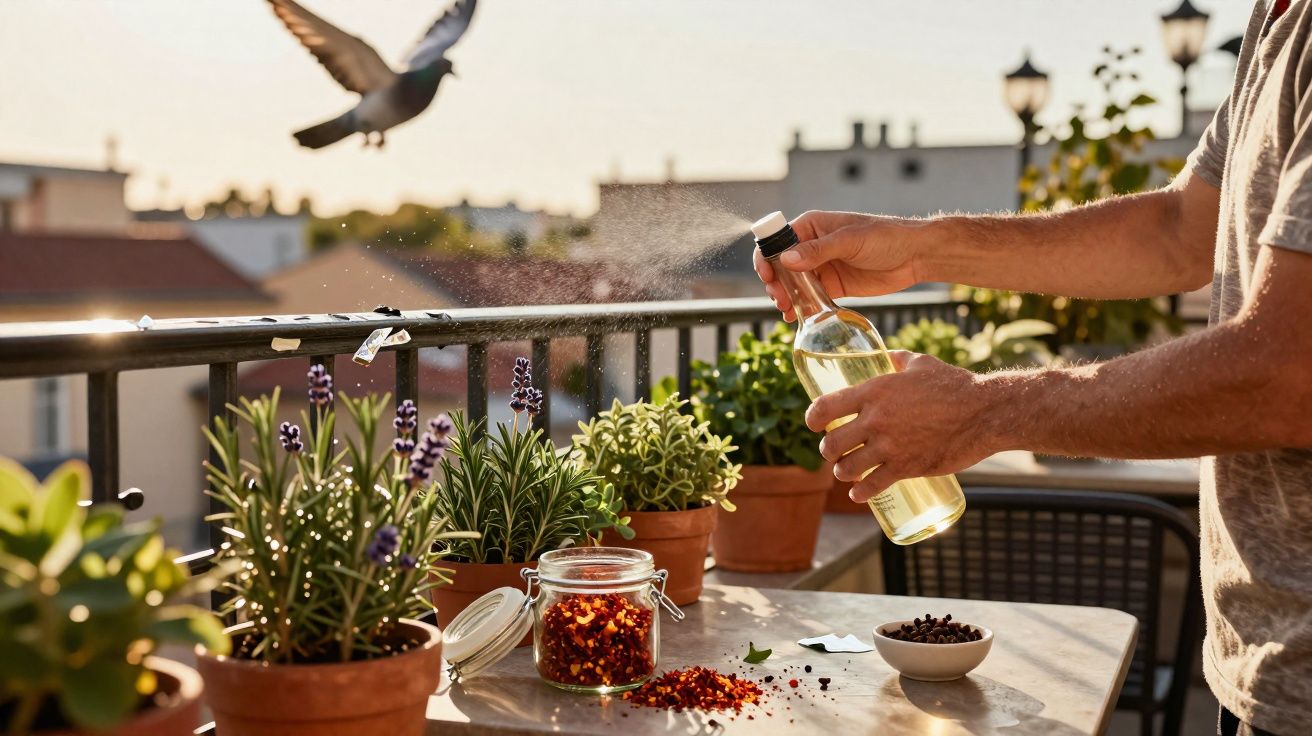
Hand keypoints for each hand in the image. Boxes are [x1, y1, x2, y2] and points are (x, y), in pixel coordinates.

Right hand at [754, 211, 930, 319]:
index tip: (767, 276)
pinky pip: (809, 298)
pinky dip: (800, 308)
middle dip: (774, 283)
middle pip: (780, 266)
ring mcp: (821, 267)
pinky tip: (796, 317)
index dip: (766, 257)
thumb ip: (818, 251)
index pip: (776, 240)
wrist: (914, 255)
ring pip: (792, 285)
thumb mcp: (850, 241)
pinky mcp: (832, 286)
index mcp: (811, 227)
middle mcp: (811, 246)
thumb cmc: (885, 237)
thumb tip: (787, 260)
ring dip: (784, 297)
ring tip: (787, 311)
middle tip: (780, 299)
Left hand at [806, 351, 996, 502]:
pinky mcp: (906, 468)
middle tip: (835, 451)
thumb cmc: (953, 384)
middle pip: (831, 443)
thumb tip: (885, 357)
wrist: (983, 413)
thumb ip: (897, 360)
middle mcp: (875, 420)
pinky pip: (872, 486)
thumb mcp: (920, 363)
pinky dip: (861, 493)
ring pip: (847, 468)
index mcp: (873, 392)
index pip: (824, 407)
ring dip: (842, 472)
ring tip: (846, 471)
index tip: (811, 423)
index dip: (811, 417)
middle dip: (829, 449)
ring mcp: (889, 447)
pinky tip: (858, 493)